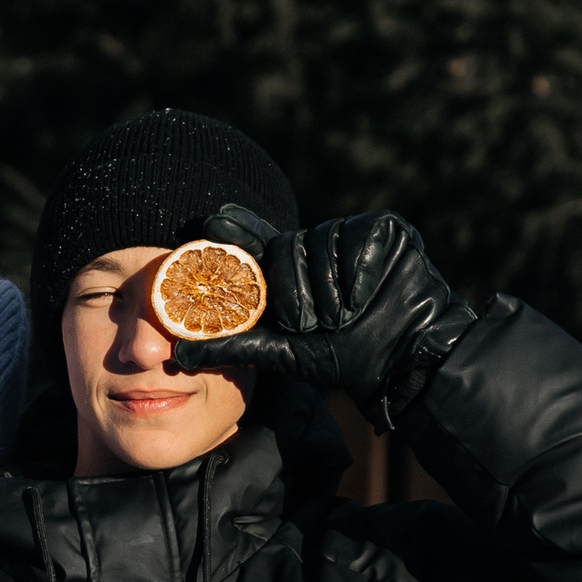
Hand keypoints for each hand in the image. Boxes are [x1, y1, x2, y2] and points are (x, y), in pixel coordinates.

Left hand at [170, 204, 475, 429]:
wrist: (401, 360)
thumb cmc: (341, 357)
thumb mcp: (282, 352)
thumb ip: (234, 345)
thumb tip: (181, 353)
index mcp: (288, 270)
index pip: (255, 240)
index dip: (235, 230)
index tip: (212, 222)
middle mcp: (315, 247)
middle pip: (286, 248)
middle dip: (296, 296)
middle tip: (314, 325)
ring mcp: (349, 233)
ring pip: (321, 244)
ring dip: (331, 293)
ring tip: (347, 316)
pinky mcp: (383, 229)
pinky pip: (357, 240)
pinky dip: (360, 275)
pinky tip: (370, 295)